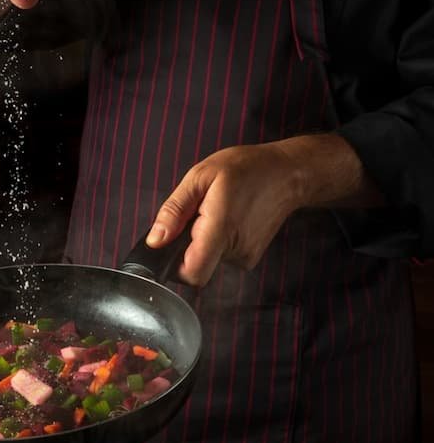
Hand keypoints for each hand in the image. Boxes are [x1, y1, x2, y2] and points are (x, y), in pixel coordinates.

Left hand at [145, 143, 304, 286]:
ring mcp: (245, 257)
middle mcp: (236, 251)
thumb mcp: (200, 177)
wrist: (287, 174)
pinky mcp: (249, 257)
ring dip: (201, 240)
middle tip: (196, 215)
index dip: (173, 265)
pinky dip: (215, 241)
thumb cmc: (246, 169)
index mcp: (221, 230)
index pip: (192, 274)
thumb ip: (174, 210)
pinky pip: (220, 256)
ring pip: (207, 260)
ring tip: (214, 211)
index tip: (170, 243)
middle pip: (195, 267)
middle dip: (185, 245)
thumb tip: (155, 241)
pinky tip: (226, 218)